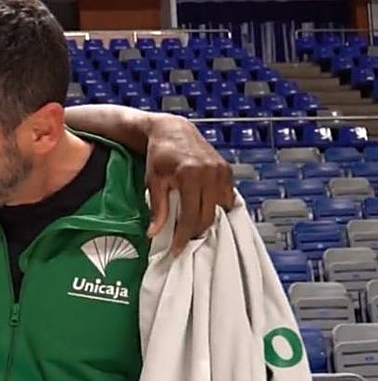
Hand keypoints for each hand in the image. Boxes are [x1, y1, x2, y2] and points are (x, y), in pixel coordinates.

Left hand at [143, 115, 234, 254]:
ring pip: (219, 208)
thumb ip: (157, 208)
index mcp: (190, 175)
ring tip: (193, 228)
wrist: (172, 131)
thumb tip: (154, 233)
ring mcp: (222, 171)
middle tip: (184, 242)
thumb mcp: (154, 181)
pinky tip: (205, 213)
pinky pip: (227, 197)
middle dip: (195, 232)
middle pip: (207, 215)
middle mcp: (210, 173)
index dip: (184, 236)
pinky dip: (217, 208)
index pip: (190, 216)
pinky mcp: (228, 170)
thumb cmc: (159, 156)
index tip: (177, 249)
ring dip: (207, 221)